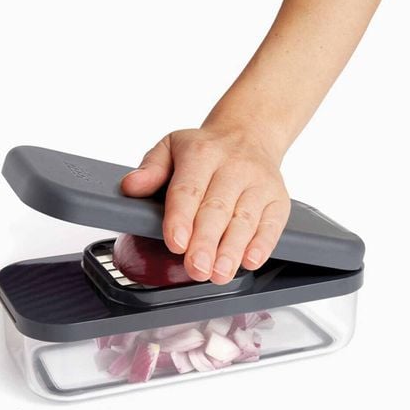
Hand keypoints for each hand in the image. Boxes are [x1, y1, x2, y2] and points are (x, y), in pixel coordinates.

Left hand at [120, 126, 290, 284]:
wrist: (249, 135)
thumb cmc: (205, 150)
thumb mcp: (171, 147)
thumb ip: (151, 169)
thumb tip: (131, 186)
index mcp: (201, 153)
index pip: (188, 189)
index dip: (181, 218)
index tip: (176, 243)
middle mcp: (233, 167)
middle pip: (217, 209)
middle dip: (206, 242)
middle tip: (196, 268)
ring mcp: (259, 184)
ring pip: (245, 220)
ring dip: (232, 250)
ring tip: (218, 273)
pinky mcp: (278, 200)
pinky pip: (272, 225)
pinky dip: (262, 245)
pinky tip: (249, 261)